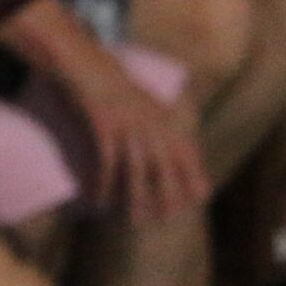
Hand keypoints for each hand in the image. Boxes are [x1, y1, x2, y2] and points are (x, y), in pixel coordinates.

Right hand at [58, 49, 209, 222]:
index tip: (200, 198)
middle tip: (165, 218)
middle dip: (167, 195)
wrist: (86, 66)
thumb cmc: (117, 88)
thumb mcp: (149, 103)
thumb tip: (180, 153)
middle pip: (164, 166)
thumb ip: (166, 127)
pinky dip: (103, 182)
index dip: (194, 176)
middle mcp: (149, 123)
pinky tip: (99, 198)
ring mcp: (126, 125)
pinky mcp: (103, 126)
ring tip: (134, 219)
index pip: (187, 154)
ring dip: (135, 197)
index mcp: (164, 118)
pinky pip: (106, 161)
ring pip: (135, 169)